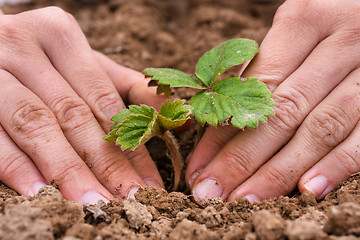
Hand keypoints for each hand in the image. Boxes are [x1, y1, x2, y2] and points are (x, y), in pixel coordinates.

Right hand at [0, 7, 166, 203]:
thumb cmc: (39, 59)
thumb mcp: (80, 63)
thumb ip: (122, 87)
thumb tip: (175, 114)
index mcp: (60, 36)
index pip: (105, 102)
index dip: (130, 144)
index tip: (149, 182)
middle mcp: (25, 47)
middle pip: (75, 116)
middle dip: (105, 164)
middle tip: (128, 201)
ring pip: (37, 125)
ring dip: (67, 170)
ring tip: (93, 204)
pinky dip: (17, 165)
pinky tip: (40, 193)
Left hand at [186, 0, 359, 202]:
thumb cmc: (328, 32)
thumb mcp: (296, 38)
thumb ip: (264, 75)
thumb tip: (217, 130)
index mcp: (304, 20)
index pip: (253, 86)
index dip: (222, 131)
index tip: (198, 167)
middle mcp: (340, 42)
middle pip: (281, 112)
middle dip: (241, 160)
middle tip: (211, 193)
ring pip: (318, 129)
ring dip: (278, 172)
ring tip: (245, 201)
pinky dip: (335, 166)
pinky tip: (306, 192)